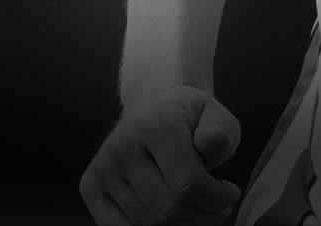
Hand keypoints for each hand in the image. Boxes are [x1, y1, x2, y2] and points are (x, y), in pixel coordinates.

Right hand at [80, 86, 240, 224]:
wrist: (154, 106)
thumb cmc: (189, 118)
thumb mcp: (215, 113)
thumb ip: (221, 130)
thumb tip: (211, 142)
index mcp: (157, 123)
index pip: (188, 184)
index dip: (216, 199)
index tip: (230, 194)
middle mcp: (123, 145)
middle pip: (167, 209)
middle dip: (201, 218)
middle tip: (218, 210)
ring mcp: (103, 168)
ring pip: (146, 224)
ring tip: (198, 209)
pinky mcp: (90, 186)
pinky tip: (172, 217)